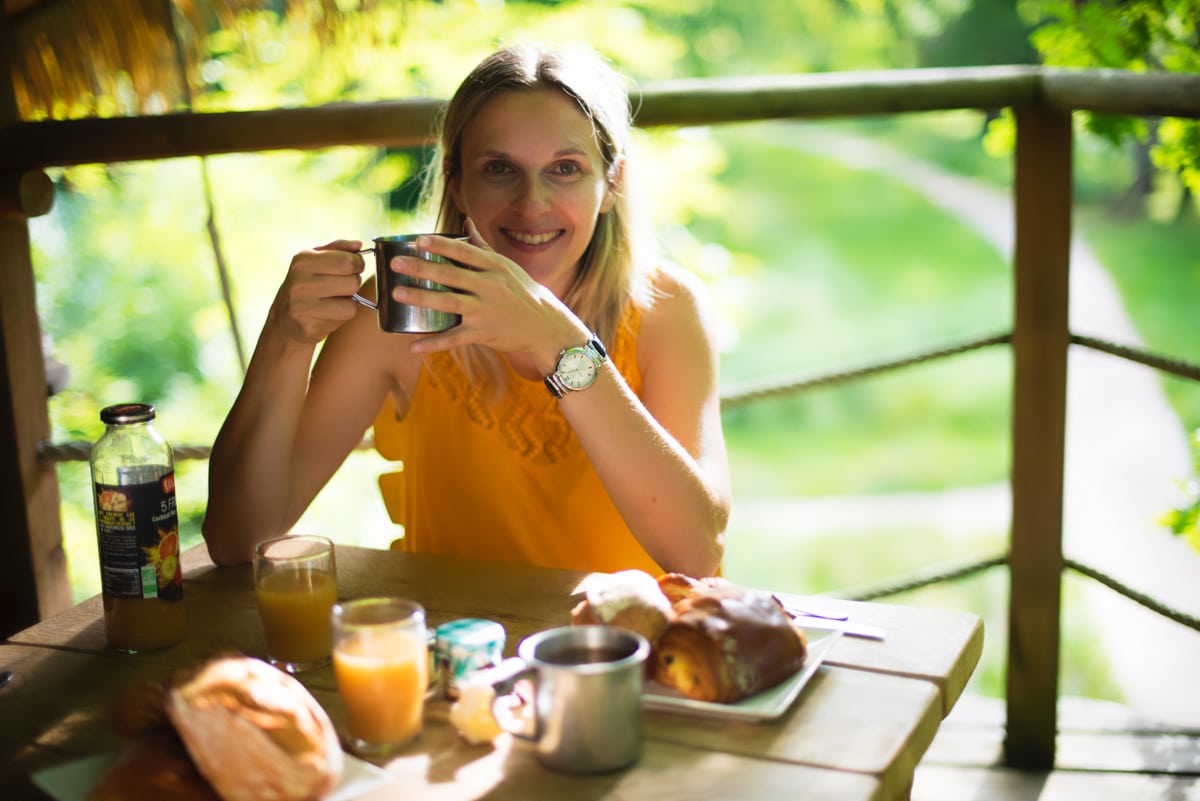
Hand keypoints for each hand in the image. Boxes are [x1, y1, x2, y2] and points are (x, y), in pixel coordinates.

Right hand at [268, 240, 367, 344]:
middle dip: (353, 283)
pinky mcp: (308, 326)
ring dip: (349, 301)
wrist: (284, 322)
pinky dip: (343, 315)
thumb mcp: (316, 261)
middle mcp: (300, 281)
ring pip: (352, 300)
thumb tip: (358, 244)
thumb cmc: (306, 287)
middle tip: (341, 287)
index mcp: (302, 260)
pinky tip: (329, 313)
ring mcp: (302, 305)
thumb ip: (338, 249)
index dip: (357, 264)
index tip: (352, 268)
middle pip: (353, 281)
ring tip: (333, 300)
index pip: (347, 261)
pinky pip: (345, 316)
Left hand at [389, 220, 584, 363]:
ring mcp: (486, 311)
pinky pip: (454, 339)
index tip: (418, 240)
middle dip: (421, 268)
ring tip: (397, 294)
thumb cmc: (524, 293)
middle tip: (395, 264)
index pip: (464, 251)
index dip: (440, 245)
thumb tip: (466, 220)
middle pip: (451, 275)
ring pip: (449, 303)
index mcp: (494, 267)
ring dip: (422, 298)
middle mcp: (490, 286)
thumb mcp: (507, 266)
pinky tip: (413, 345)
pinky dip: (434, 343)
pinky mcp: (484, 333)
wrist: (545, 327)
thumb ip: (483, 246)